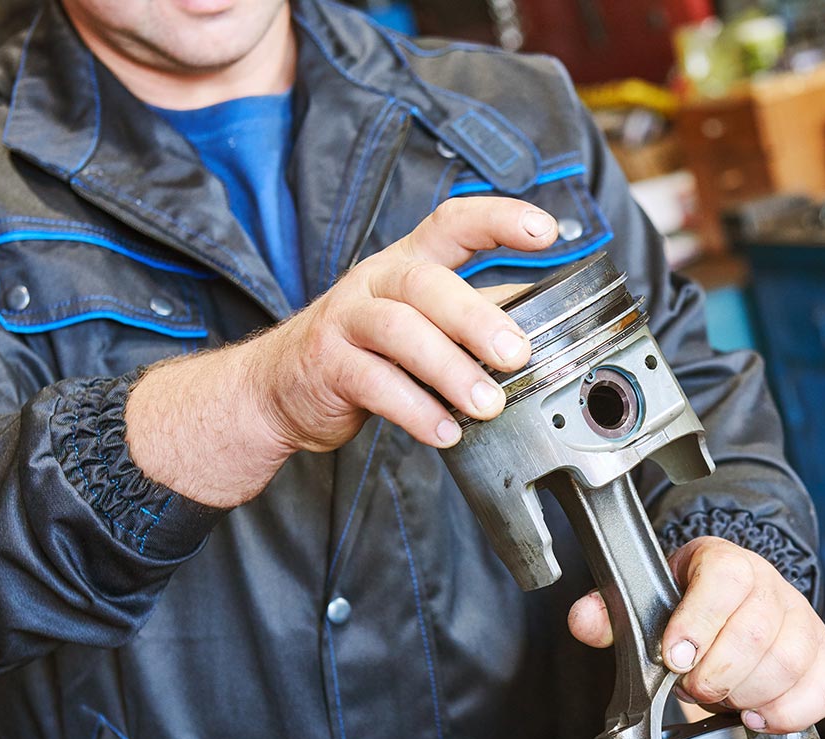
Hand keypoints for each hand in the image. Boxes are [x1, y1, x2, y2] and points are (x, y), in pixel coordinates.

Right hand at [125, 197, 556, 505]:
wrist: (277, 388)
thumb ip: (467, 318)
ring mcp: (346, 322)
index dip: (499, 220)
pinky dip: (415, 411)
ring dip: (450, 371)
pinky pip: (375, 385)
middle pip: (426, 283)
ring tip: (487, 405)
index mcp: (403, 264)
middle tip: (517, 355)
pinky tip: (446, 433)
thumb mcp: (414, 323)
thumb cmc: (359, 352)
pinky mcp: (327, 366)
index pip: (452, 223)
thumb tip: (540, 321)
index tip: (547, 232)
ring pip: (400, 332)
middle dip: (477, 318)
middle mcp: (373, 283)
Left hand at [568, 536, 824, 732]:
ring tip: (717, 696)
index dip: (698, 623)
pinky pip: (820, 690)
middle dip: (715, 673)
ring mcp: (800, 621)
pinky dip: (785, 712)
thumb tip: (583, 620)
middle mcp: (769, 586)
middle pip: (756, 632)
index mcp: (724, 563)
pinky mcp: (821, 657)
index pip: (725, 580)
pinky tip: (753, 714)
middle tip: (691, 685)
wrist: (727, 603)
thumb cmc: (684, 604)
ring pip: (789, 663)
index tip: (674, 657)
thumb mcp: (643, 600)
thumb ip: (609, 612)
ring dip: (745, 694)